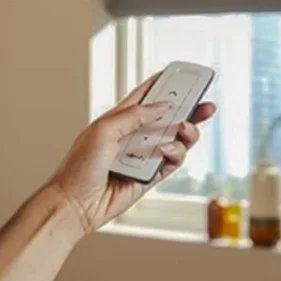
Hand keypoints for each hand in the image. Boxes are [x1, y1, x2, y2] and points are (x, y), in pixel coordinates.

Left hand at [49, 73, 215, 233]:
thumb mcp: (104, 129)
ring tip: (186, 128)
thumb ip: (135, 115)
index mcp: (121, 118)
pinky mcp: (151, 176)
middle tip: (206, 104)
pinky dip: (175, 153)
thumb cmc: (79, 166)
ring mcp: (144, 155)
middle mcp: (135, 135)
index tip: (184, 75)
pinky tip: (167, 150)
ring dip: (186, 132)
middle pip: (169, 117)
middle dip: (189, 109)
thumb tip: (163, 106)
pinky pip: (172, 161)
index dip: (164, 84)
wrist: (74, 205)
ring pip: (176, 139)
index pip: (147, 95)